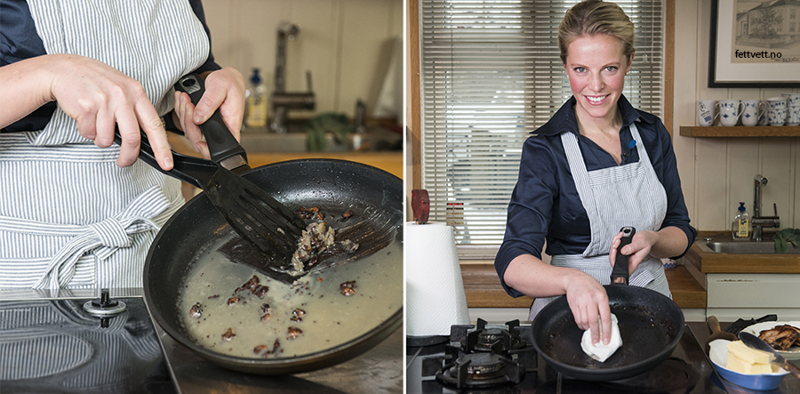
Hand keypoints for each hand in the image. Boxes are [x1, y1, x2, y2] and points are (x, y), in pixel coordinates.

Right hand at [47, 54, 172, 169]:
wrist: (64, 69)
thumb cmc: (95, 82)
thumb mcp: (123, 89)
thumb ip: (135, 110)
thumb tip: (147, 139)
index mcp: (136, 92)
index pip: (154, 124)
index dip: (162, 147)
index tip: (166, 163)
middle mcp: (122, 95)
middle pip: (132, 138)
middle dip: (128, 156)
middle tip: (124, 162)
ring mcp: (104, 100)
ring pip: (107, 139)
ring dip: (101, 140)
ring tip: (96, 124)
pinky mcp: (86, 106)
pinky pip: (89, 133)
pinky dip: (86, 132)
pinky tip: (84, 117)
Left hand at [173, 67, 244, 158]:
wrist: (225, 77)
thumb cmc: (228, 82)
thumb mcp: (221, 87)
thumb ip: (210, 103)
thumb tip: (199, 118)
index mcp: (230, 125)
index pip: (221, 147)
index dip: (207, 149)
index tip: (198, 140)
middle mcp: (219, 129)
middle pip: (198, 140)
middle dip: (188, 122)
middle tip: (188, 103)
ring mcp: (208, 127)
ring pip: (189, 131)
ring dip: (183, 114)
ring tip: (185, 97)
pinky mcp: (200, 122)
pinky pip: (185, 122)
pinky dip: (181, 110)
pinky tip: (184, 99)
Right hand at [564, 271, 611, 345]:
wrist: (575, 279)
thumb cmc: (590, 286)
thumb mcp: (602, 293)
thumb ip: (604, 307)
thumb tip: (606, 323)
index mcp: (601, 297)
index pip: (605, 317)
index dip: (606, 331)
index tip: (606, 339)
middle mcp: (591, 299)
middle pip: (593, 321)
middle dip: (595, 334)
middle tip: (596, 341)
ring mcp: (581, 302)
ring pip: (584, 321)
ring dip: (587, 329)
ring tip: (590, 330)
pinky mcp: (573, 305)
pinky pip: (577, 319)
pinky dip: (581, 324)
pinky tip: (584, 324)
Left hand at [609, 230, 658, 275]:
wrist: (647, 237)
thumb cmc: (646, 241)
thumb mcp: (642, 243)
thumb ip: (633, 248)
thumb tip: (623, 251)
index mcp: (634, 261)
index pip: (624, 269)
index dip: (617, 268)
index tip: (615, 256)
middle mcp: (628, 259)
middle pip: (614, 260)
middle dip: (613, 250)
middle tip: (618, 241)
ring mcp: (623, 254)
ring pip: (613, 252)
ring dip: (614, 243)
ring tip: (621, 236)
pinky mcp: (620, 249)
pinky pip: (614, 246)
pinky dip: (615, 239)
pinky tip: (621, 235)